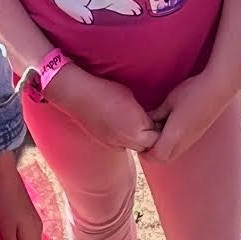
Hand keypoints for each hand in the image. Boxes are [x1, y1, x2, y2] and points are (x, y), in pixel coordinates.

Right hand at [45, 64, 159, 151]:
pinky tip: (120, 125)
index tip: (158, 117)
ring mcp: (116, 144)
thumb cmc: (107, 90)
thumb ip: (142, 114)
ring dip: (139, 139)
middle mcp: (128, 142)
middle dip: (152, 137)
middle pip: (149, 146)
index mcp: (138, 129)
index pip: (159, 136)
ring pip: (135, 148)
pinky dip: (125, 138)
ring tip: (134, 123)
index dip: (160, 127)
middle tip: (150, 122)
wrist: (80, 95)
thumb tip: (150, 119)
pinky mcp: (106, 144)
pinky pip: (122, 145)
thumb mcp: (132, 98)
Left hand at [142, 71, 234, 163]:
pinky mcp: (197, 134)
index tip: (138, 138)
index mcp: (174, 135)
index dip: (144, 151)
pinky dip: (171, 143)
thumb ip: (156, 114)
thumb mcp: (170, 101)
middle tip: (144, 137)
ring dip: (162, 148)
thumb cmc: (192, 92)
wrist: (218, 88)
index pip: (156, 156)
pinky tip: (168, 126)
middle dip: (151, 153)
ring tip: (156, 130)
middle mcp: (184, 141)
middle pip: (163, 160)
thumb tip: (145, 122)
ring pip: (172, 154)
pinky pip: (180, 147)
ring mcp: (192, 139)